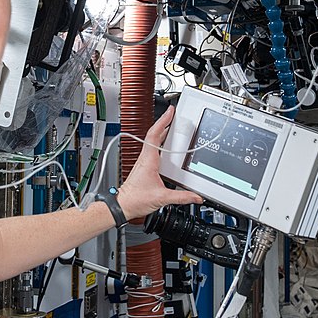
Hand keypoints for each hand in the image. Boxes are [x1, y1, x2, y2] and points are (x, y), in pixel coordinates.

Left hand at [115, 106, 202, 222]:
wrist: (122, 205)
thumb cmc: (135, 199)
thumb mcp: (162, 198)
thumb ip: (181, 197)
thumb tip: (196, 196)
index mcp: (148, 160)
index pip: (154, 134)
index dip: (163, 121)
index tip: (170, 112)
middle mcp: (145, 158)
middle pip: (155, 134)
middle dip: (165, 123)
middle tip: (175, 115)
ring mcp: (144, 161)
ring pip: (153, 141)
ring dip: (163, 132)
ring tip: (173, 127)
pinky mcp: (145, 166)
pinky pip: (153, 150)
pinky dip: (161, 143)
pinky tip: (168, 147)